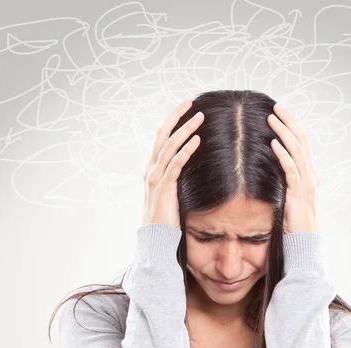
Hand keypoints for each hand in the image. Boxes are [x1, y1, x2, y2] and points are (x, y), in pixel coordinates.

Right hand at [142, 99, 204, 228]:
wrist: (155, 240)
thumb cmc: (166, 222)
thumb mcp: (171, 197)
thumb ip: (177, 182)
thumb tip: (193, 174)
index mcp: (152, 171)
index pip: (161, 140)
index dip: (172, 123)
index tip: (186, 110)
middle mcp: (151, 170)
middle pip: (162, 136)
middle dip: (176, 117)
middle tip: (190, 102)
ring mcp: (155, 178)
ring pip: (169, 146)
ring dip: (185, 129)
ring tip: (200, 117)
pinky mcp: (164, 187)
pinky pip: (175, 163)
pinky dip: (186, 149)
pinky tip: (198, 140)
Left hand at [267, 103, 320, 233]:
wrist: (304, 240)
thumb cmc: (295, 221)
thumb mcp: (291, 197)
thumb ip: (287, 183)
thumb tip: (276, 172)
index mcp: (309, 174)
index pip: (302, 143)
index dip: (292, 126)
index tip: (279, 112)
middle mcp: (310, 174)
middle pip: (301, 141)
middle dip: (288, 122)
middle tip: (275, 107)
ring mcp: (306, 183)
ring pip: (296, 151)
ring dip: (283, 132)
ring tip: (271, 118)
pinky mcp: (299, 192)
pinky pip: (291, 169)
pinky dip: (282, 155)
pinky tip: (273, 143)